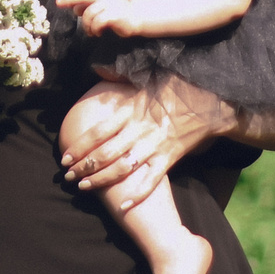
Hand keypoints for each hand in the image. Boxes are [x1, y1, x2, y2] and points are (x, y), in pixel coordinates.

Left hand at [54, 0, 135, 36]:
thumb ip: (91, 5)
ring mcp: (112, 4)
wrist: (140, 17)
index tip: (61, 1)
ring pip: (90, 12)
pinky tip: (96, 33)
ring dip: (86, 24)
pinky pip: (99, 21)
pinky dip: (94, 28)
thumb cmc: (119, 13)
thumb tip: (75, 8)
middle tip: (60, 4)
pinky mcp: (116, 15)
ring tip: (90, 32)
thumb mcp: (104, 6)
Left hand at [56, 76, 233, 213]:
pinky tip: (123, 204)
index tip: (65, 156)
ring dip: (101, 180)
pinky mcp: (169, 158)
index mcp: (131, 110)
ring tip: (83, 187)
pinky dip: (138, 194)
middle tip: (68, 176)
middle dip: (83, 167)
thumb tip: (99, 68)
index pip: (98, 131)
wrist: (209, 102)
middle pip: (105, 153)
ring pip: (122, 168)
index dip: (79, 145)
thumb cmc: (175, 87)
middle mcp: (139, 130)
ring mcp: (154, 146)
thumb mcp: (146, 77)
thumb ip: (121, 76)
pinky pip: (152, 180)